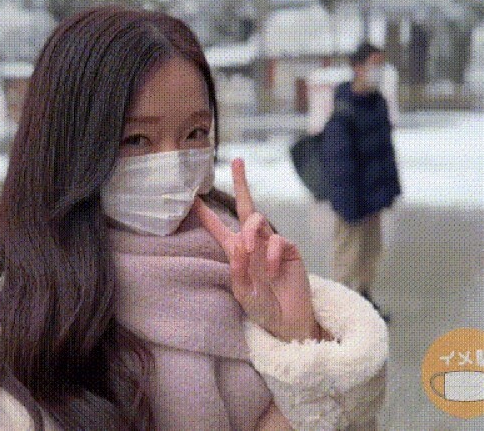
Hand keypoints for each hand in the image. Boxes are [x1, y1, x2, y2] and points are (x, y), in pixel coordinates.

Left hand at [194, 158, 319, 340]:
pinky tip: (272, 271)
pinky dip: (272, 253)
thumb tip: (238, 245)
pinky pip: (278, 240)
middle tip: (238, 161)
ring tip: (248, 250)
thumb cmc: (263, 309)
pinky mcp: (289, 250)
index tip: (193, 196)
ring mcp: (271, 244)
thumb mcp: (243, 293)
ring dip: (250, 231)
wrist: (289, 322)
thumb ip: (237, 271)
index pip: (218, 228)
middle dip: (241, 183)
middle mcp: (253, 243)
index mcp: (236, 253)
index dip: (206, 213)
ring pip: (258, 220)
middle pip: (245, 207)